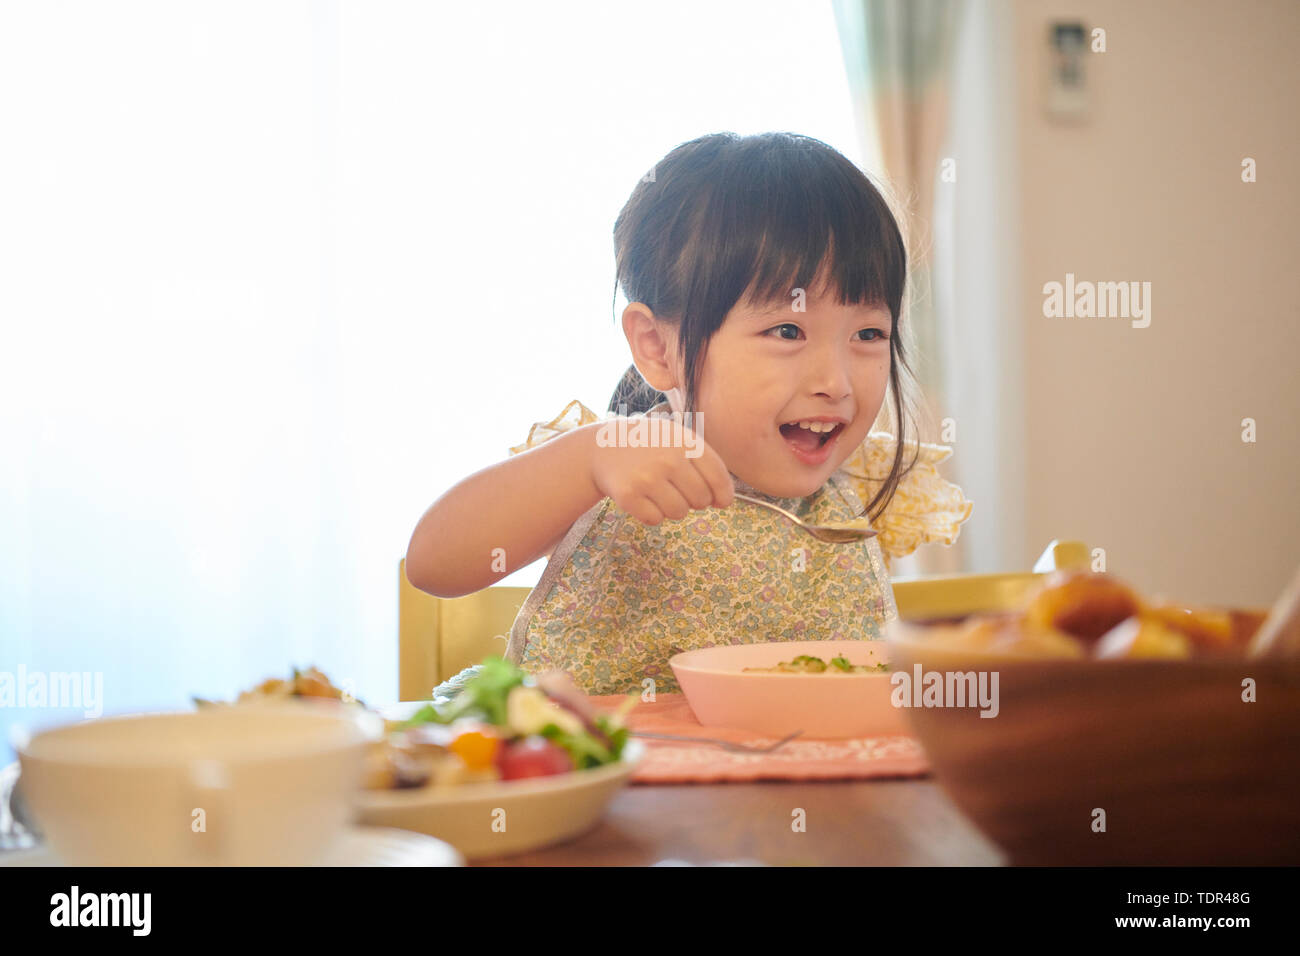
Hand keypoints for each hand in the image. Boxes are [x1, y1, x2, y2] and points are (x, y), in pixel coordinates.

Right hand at [586, 416, 733, 524]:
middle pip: (700, 500)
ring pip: (679, 513)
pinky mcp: (628, 496)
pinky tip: (642, 497)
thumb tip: (723, 501)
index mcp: (684, 441)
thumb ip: (705, 464)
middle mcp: (668, 459)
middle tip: (679, 490)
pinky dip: (651, 514)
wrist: (602, 447)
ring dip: (673, 508)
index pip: (718, 477)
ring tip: (659, 491)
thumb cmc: (650, 446)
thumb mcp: (677, 439)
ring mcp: (646, 478)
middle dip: (695, 501)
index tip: (721, 502)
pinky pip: (655, 519)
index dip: (723, 495)